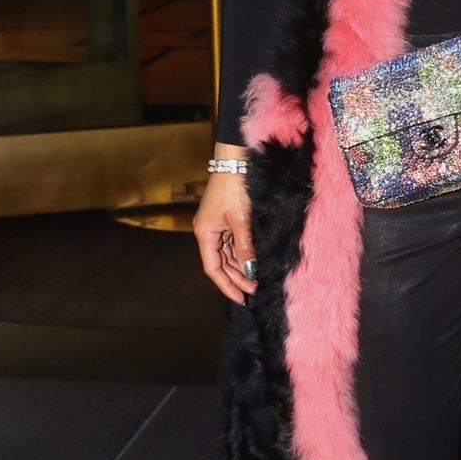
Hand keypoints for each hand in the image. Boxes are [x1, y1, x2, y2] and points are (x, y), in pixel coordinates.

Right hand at [194, 154, 257, 304]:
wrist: (235, 161)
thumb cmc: (235, 188)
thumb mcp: (241, 220)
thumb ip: (245, 247)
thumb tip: (250, 271)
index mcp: (205, 234)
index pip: (213, 268)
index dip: (226, 285)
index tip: (241, 298)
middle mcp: (207, 232)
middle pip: (220, 264)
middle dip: (236, 278)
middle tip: (254, 291)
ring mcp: (216, 226)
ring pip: (226, 255)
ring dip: (239, 268)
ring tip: (255, 280)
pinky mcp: (225, 220)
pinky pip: (232, 244)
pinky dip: (241, 254)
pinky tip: (252, 262)